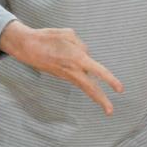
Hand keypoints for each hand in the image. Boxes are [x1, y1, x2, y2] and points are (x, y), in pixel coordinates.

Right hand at [0, 21, 123, 114]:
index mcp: (77, 58)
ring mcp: (66, 74)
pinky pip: (76, 77)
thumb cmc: (47, 38)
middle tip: (110, 111)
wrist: (27, 47)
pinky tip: (86, 78)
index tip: (119, 89)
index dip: (110, 80)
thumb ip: (81, 44)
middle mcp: (72, 70)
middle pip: (90, 87)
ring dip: (94, 93)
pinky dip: (83, 78)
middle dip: (101, 99)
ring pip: (83, 85)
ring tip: (104, 102)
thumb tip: (84, 54)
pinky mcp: (61, 75)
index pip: (98, 71)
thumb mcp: (68, 34)